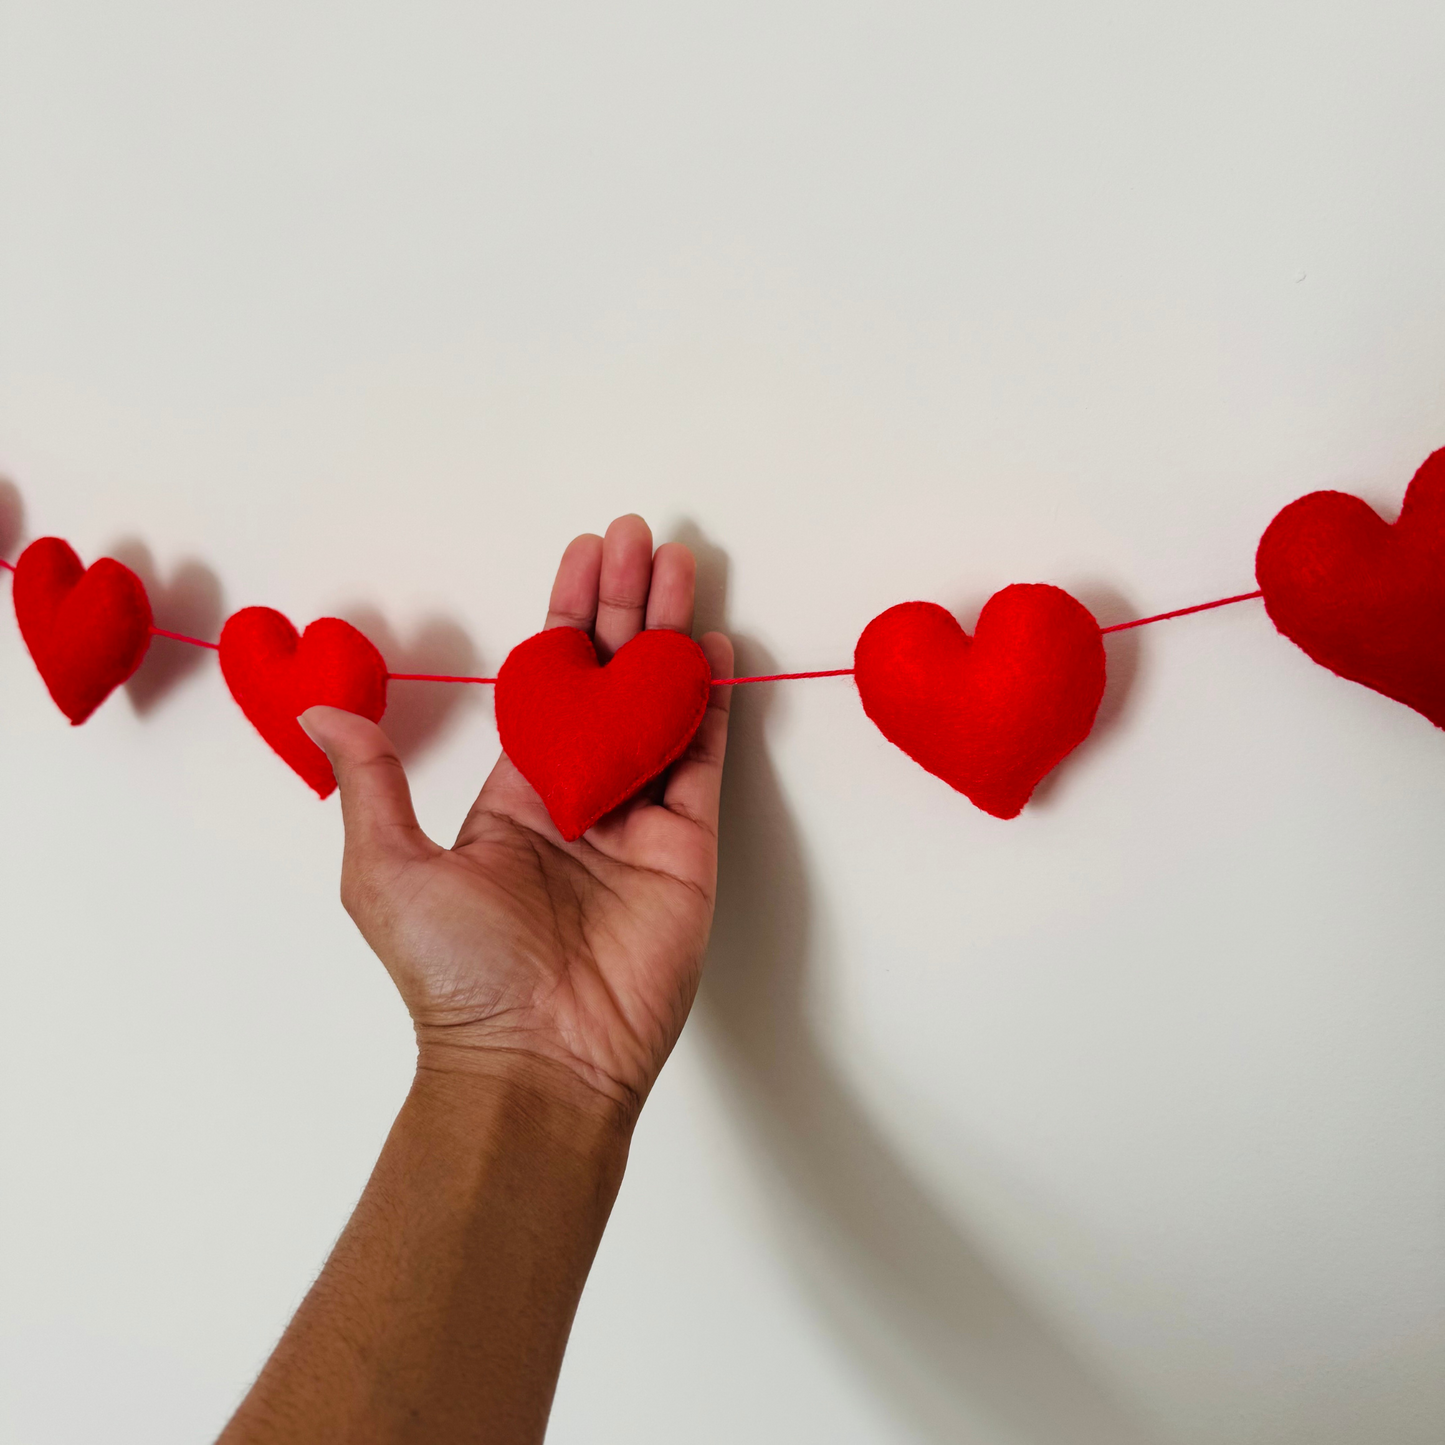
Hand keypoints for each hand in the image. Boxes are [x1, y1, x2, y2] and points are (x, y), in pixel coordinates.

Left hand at [300, 516, 732, 1119]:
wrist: (538, 1060)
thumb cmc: (458, 974)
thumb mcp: (388, 870)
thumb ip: (370, 783)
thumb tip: (320, 708)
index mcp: (515, 794)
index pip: (546, 680)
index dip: (567, 614)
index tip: (584, 556)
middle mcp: (580, 794)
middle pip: (609, 675)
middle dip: (626, 603)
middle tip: (645, 535)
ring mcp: (639, 817)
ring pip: (658, 702)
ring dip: (669, 632)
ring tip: (682, 564)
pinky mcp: (688, 845)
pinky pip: (701, 758)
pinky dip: (709, 700)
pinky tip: (710, 646)